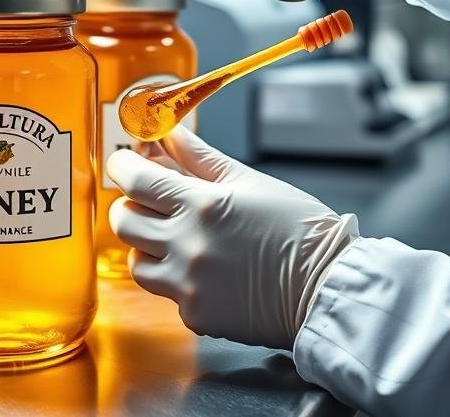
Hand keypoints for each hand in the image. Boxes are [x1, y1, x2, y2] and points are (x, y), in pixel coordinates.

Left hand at [107, 126, 358, 349]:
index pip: (135, 181)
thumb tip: (169, 133)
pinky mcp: (195, 315)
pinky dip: (177, 277)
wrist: (326, 287)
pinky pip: (166, 291)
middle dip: (129, 204)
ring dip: (147, 245)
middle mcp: (188, 246)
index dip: (123, 166)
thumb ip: (200, 158)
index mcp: (202, 205)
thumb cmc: (298, 230)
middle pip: (124, 221)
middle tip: (147, 199)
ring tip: (175, 237)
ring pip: (136, 262)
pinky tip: (205, 268)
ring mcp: (188, 285)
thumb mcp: (249, 181)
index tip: (125, 163)